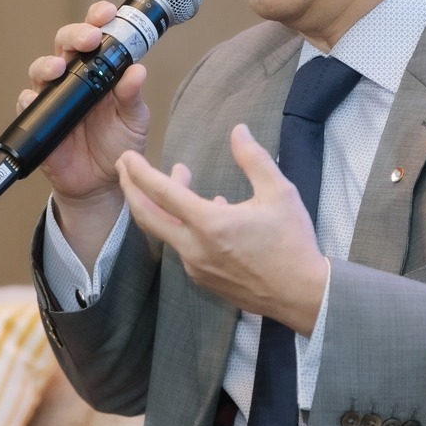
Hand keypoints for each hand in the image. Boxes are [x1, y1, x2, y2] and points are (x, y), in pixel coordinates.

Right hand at [19, 2, 150, 259]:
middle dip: (75, 35)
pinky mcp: (39, 120)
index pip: (96, 35)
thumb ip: (133, 96)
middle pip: (65, 44)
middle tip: (88, 39)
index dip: (97, 19)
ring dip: (48, 64)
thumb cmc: (119, 145)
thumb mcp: (134, 120)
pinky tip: (37, 98)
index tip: (107, 13)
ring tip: (59, 68)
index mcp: (100, 70)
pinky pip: (27, 104)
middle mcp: (75, 78)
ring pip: (42, 69)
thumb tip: (137, 70)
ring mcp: (54, 98)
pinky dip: (30, 99)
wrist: (102, 184)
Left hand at [116, 124, 327, 332]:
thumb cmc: (293, 243)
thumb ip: (254, 159)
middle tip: (123, 168)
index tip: (128, 157)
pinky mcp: (203, 279)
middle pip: (146, 216)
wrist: (302, 294)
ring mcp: (196, 267)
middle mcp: (195, 248)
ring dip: (163, 206)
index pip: (161, 193)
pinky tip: (203, 213)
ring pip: (165, 232)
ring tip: (178, 181)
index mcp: (210, 223)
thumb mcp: (280, 193)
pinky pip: (182, 248)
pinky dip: (182, 226)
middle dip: (130, 190)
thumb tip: (238, 131)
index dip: (140, 172)